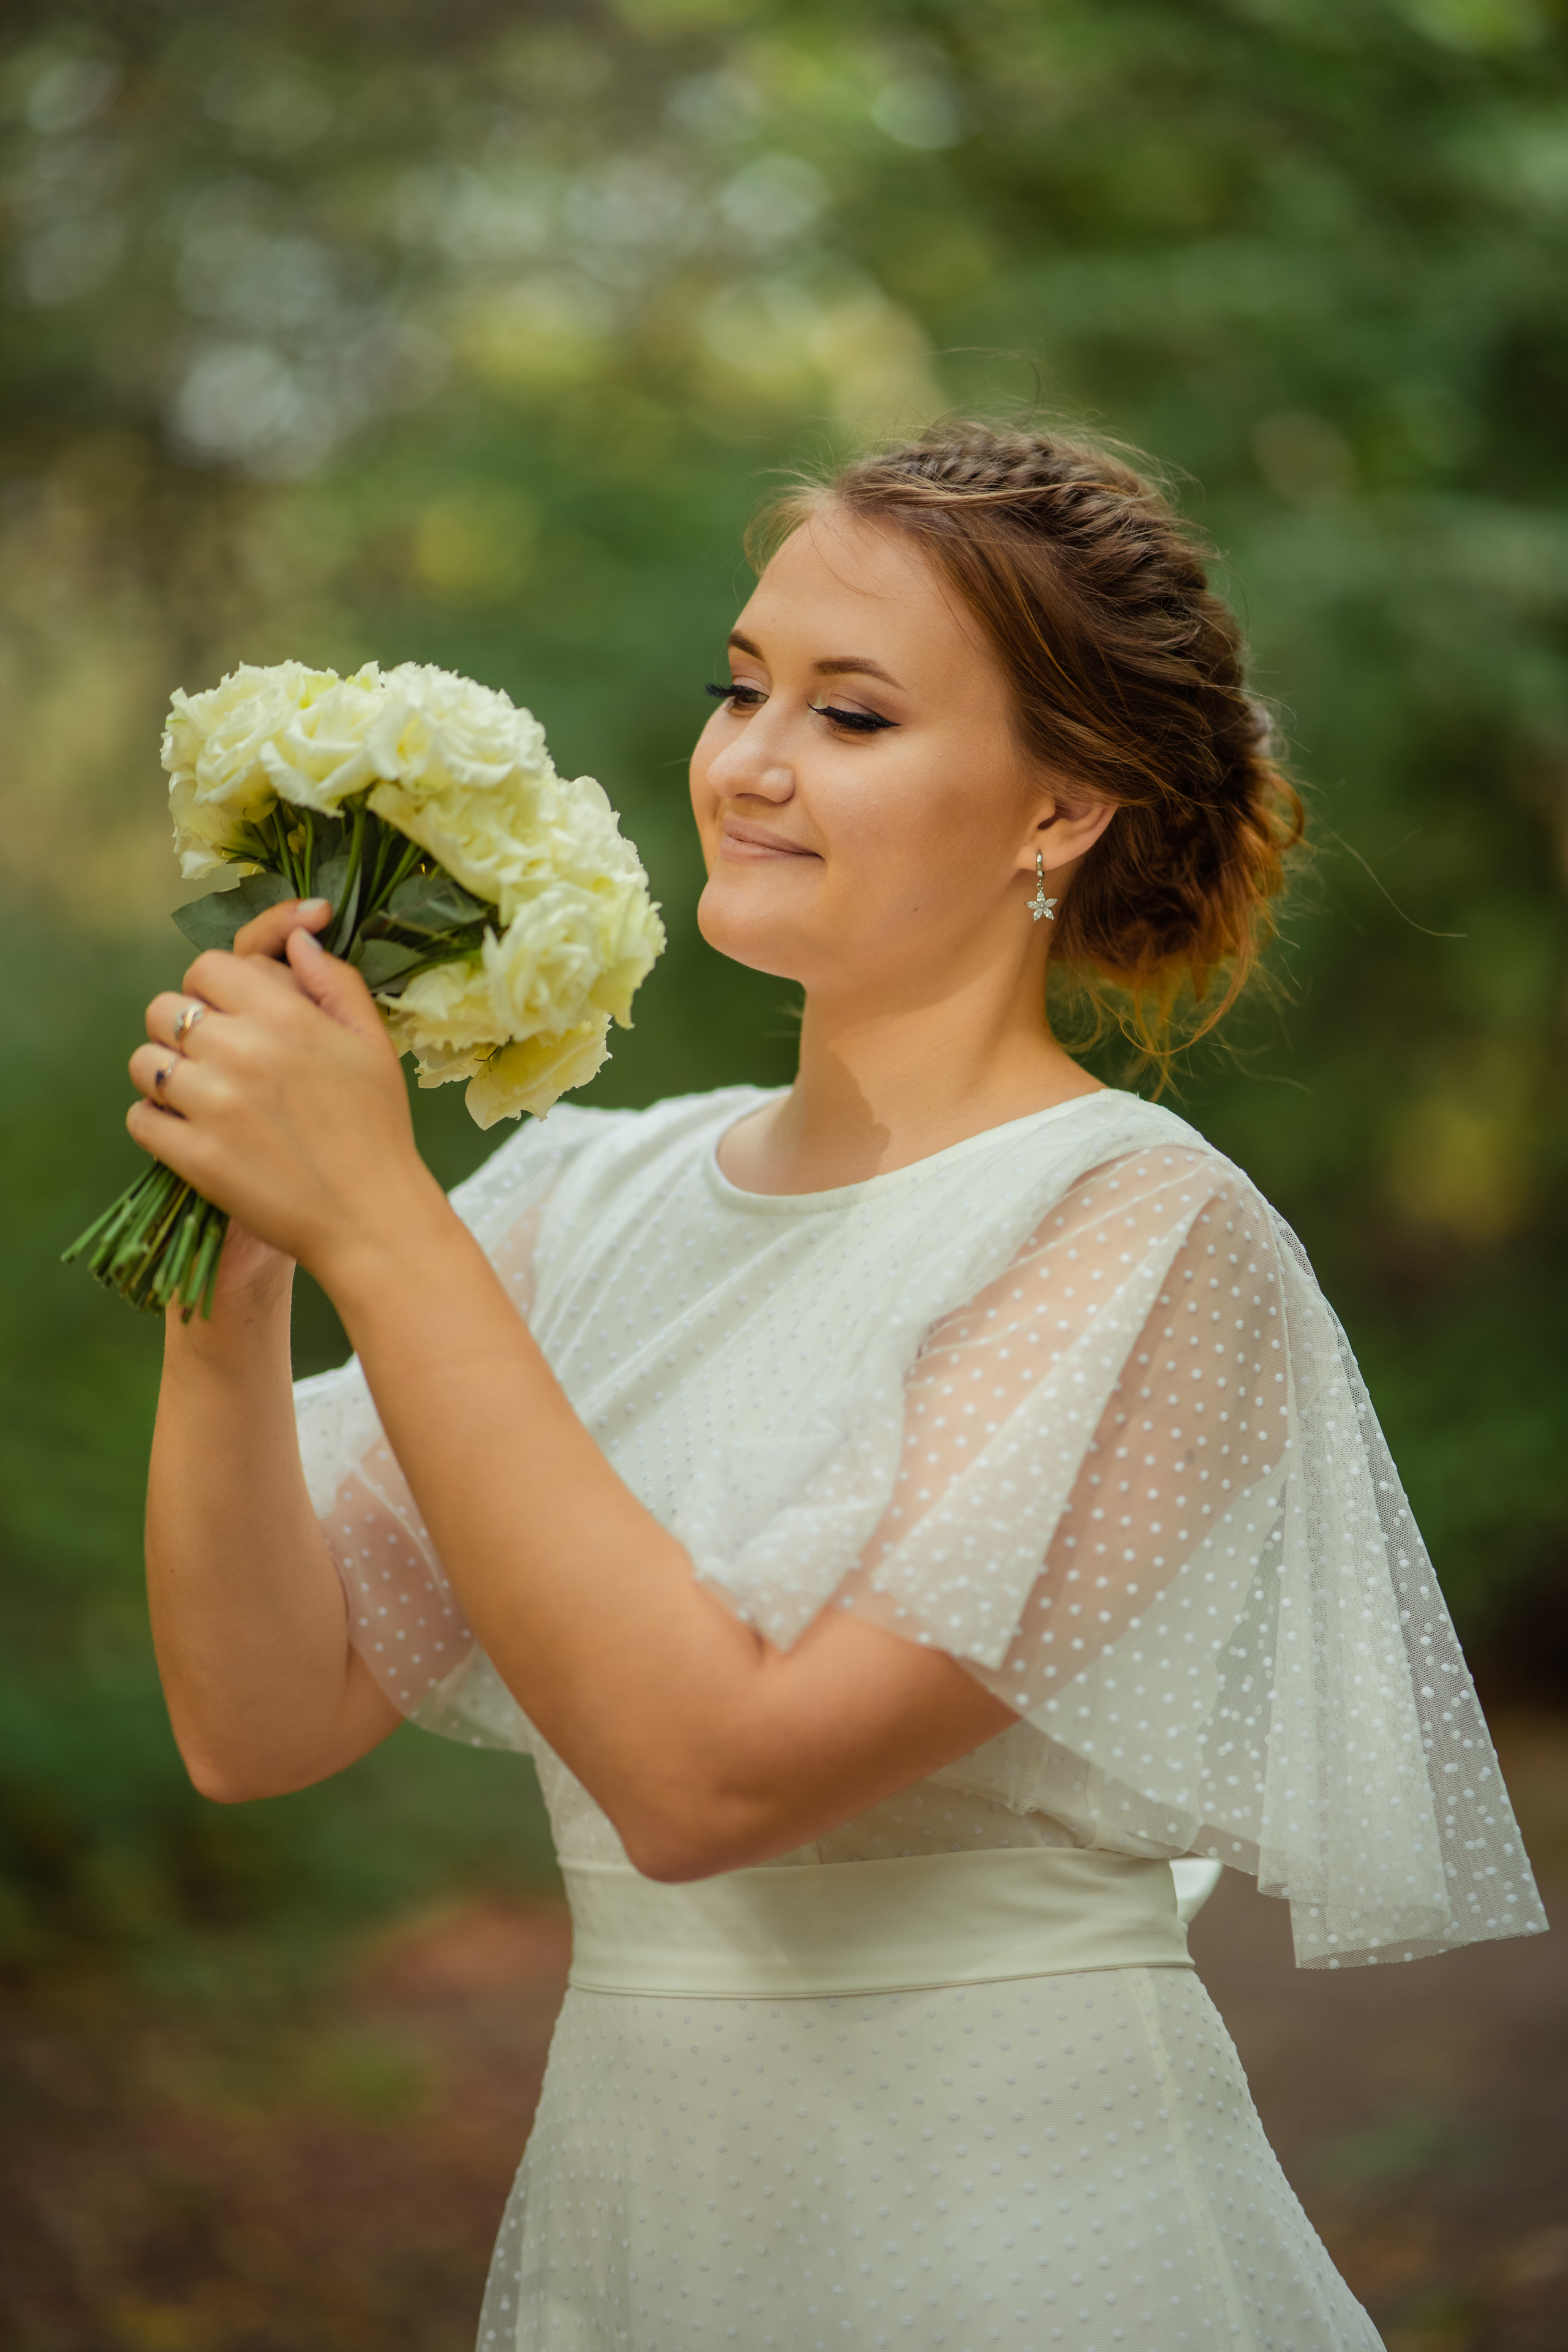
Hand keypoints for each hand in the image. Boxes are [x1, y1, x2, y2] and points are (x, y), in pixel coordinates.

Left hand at [128, 900, 444, 1289]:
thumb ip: (334, 980)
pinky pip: (141, 1119)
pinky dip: (158, 1123)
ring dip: (165, 1075)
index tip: (232, 1012)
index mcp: (285, 1014)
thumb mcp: (372, 1042)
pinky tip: (193, 1133)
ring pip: (145, 1063)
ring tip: (202, 1096)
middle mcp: (241, 1050)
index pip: (206, 967)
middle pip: (164, 1009)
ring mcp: (212, 1105)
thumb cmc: (377, 1126)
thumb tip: (297, 936)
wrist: (371, 1217)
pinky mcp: (193, 1156)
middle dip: (184, 1028)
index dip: (213, 986)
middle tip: (217, 1058)